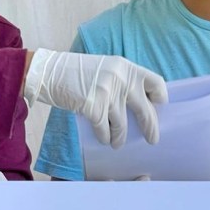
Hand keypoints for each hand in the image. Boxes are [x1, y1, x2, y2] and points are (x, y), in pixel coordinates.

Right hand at [24, 49, 167, 147]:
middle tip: (152, 139)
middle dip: (150, 127)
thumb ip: (122, 80)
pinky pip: (104, 129)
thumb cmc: (76, 72)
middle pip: (144, 109)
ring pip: (122, 125)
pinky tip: (103, 138)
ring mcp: (107, 93)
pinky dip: (104, 136)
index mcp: (125, 67)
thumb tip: (139, 102)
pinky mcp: (93, 107)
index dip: (160, 96)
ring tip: (117, 143)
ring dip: (120, 137)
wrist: (49, 72)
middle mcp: (120, 79)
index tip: (157, 106)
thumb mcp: (105, 68)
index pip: (155, 82)